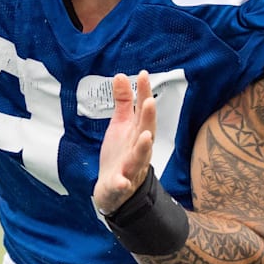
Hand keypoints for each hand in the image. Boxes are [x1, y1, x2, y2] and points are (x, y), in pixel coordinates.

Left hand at [93, 71, 156, 213]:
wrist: (113, 189)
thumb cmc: (120, 153)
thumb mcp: (121, 124)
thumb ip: (123, 101)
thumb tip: (121, 75)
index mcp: (137, 132)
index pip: (143, 111)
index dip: (144, 93)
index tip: (143, 75)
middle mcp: (138, 149)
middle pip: (146, 132)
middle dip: (149, 118)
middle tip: (150, 101)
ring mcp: (131, 167)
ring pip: (139, 157)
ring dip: (143, 148)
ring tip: (146, 137)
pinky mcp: (120, 184)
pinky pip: (122, 184)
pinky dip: (122, 182)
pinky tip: (122, 180)